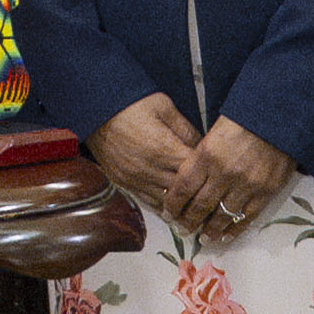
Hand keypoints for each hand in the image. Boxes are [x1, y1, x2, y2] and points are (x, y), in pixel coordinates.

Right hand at [87, 95, 208, 229]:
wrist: (97, 109)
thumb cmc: (130, 104)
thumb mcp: (164, 107)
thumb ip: (186, 129)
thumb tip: (202, 145)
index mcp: (163, 150)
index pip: (193, 172)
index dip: (206, 176)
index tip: (216, 179)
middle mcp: (149, 169)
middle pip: (181, 192)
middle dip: (196, 195)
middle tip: (211, 199)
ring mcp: (134, 178)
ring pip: (165, 202)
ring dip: (180, 205)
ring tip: (195, 209)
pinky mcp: (123, 182)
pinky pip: (147, 201)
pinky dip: (161, 205)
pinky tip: (172, 207)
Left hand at [175, 119, 296, 245]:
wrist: (280, 116)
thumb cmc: (244, 118)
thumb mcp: (214, 132)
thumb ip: (202, 157)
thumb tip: (189, 183)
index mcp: (207, 154)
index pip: (183, 187)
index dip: (173, 204)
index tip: (168, 213)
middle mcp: (224, 172)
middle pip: (200, 205)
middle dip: (188, 221)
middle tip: (183, 229)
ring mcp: (246, 184)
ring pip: (222, 216)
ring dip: (210, 230)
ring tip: (203, 238)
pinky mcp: (266, 191)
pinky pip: (246, 217)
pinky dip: (234, 229)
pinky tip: (226, 236)